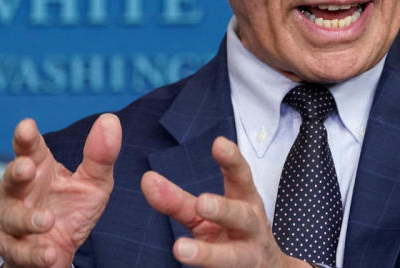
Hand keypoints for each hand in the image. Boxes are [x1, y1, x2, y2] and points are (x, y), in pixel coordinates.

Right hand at [0, 114, 121, 267]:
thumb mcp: (94, 183)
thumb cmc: (71, 209)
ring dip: (29, 218)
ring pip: (12, 217)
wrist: (60, 251)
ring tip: (47, 220)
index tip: (27, 126)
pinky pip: (19, 252)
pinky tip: (50, 253)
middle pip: (11, 178)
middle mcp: (19, 192)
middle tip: (27, 167)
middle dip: (16, 171)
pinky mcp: (14, 250)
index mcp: (38, 169)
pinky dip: (34, 253)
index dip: (26, 138)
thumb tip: (110, 120)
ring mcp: (13, 221)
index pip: (30, 149)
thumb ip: (100, 155)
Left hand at [141, 136, 306, 267]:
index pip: (241, 177)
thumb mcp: (206, 214)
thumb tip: (147, 180)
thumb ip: (177, 200)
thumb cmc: (231, 232)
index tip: (219, 143)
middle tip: (201, 202)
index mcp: (245, 202)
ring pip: (233, 257)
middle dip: (223, 209)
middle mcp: (251, 228)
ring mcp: (249, 257)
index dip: (232, 161)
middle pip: (241, 217)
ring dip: (208, 254)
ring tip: (180, 250)